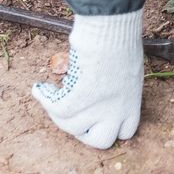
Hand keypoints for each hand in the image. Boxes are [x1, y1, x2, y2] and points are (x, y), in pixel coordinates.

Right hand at [32, 12, 143, 148]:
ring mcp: (99, 109)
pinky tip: (40, 88)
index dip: (108, 127)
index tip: (96, 117)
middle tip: (74, 115)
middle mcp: (117, 111)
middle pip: (100, 141)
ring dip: (58, 113)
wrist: (110, 31)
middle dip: (85, 132)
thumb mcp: (126, 68)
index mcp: (132, 103)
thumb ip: (117, 85)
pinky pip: (56, 109)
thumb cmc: (119, 40)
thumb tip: (101, 87)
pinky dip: (45, 99)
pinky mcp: (79, 100)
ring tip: (51, 94)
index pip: (125, 132)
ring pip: (72, 127)